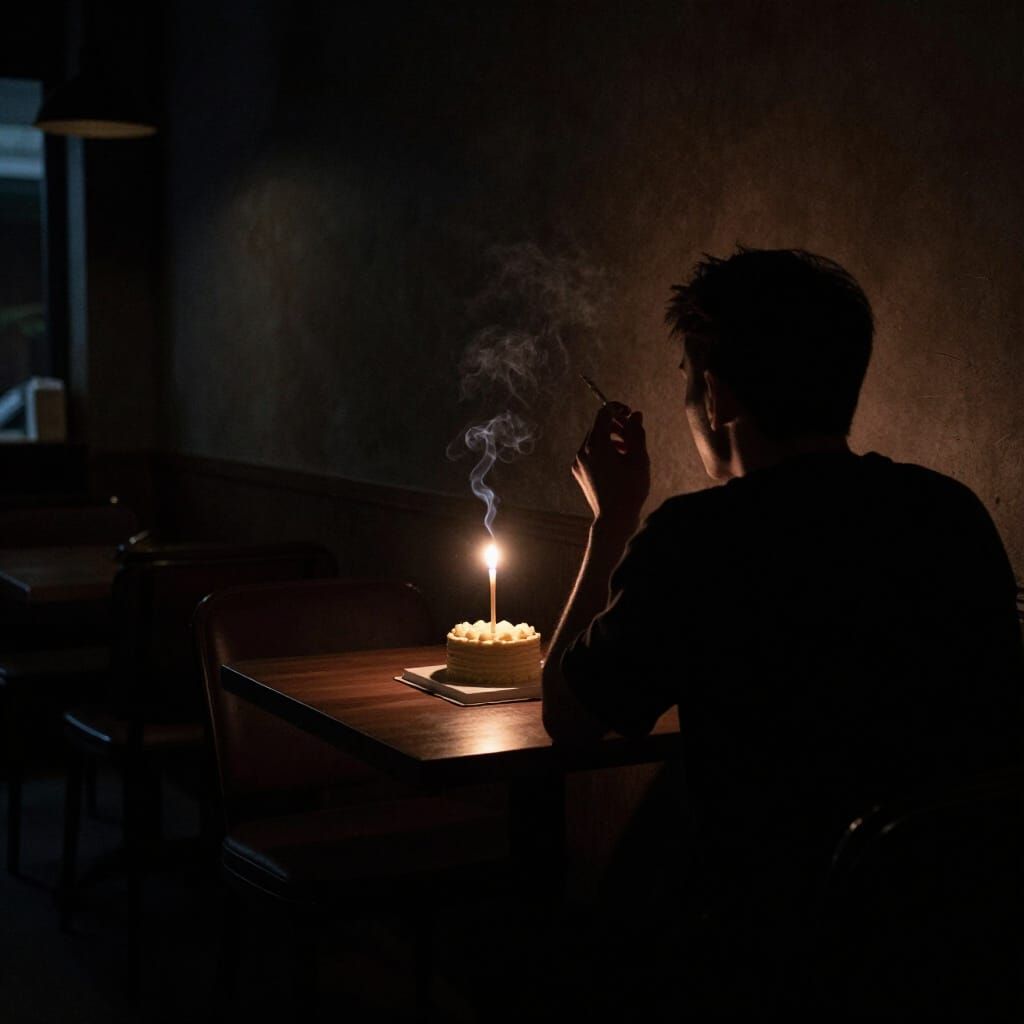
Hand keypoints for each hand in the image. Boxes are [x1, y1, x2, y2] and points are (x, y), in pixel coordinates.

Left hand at [573, 401, 649, 531]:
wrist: (614, 519)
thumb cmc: (630, 489)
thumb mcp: (639, 458)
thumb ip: (636, 432)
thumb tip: (635, 414)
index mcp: (597, 445)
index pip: (604, 414)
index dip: (618, 408)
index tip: (629, 412)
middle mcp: (583, 451)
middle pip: (598, 427)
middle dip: (616, 426)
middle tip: (632, 434)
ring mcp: (579, 462)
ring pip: (594, 441)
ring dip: (611, 439)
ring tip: (628, 450)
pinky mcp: (579, 472)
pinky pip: (590, 454)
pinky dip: (603, 451)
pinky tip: (618, 461)